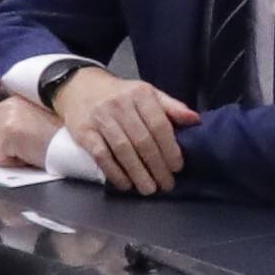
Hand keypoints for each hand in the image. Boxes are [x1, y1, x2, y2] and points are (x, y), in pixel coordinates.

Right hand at [42, 70, 190, 194]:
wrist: (79, 86)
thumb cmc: (121, 94)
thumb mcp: (148, 93)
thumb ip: (172, 107)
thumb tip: (196, 120)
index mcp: (141, 94)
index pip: (159, 125)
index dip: (170, 148)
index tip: (177, 167)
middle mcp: (120, 105)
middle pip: (142, 140)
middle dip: (157, 165)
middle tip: (167, 184)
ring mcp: (100, 119)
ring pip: (123, 150)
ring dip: (138, 172)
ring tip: (149, 189)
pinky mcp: (82, 132)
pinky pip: (100, 155)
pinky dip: (114, 172)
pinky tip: (125, 184)